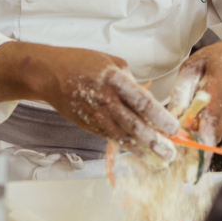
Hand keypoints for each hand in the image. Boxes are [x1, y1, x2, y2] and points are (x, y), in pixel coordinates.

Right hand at [0, 42, 178, 160]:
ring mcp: (96, 115)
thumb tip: (144, 97)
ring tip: (158, 160)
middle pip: (134, 125)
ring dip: (142, 149)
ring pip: (122, 136)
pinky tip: (138, 152)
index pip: (142, 102)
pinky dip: (125, 146)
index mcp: (114, 79)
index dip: (159, 117)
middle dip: (154, 141)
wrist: (48, 74)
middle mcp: (106, 100)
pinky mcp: (88, 125)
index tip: (173, 128)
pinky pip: (110, 137)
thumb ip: (129, 79)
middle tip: (170, 153)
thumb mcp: (110, 61)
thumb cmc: (80, 63)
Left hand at [167, 33, 221, 145]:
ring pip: (211, 136)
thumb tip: (171, 117)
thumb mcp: (191, 67)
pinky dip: (201, 132)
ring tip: (182, 126)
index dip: (200, 135)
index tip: (187, 148)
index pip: (211, 116)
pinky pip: (213, 133)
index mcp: (220, 86)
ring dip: (194, 137)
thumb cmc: (213, 62)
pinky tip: (193, 122)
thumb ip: (181, 91)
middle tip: (174, 141)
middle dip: (190, 141)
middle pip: (211, 133)